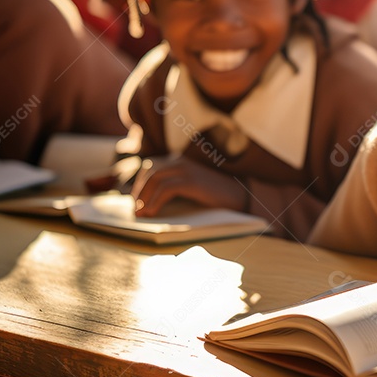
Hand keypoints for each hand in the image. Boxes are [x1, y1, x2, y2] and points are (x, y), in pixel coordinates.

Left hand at [130, 155, 247, 216]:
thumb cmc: (215, 199)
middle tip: (135, 211)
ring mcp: (187, 170)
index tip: (136, 203)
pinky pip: (166, 189)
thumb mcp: (190, 191)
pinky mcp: (192, 180)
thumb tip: (147, 204)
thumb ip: (173, 191)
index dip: (140, 185)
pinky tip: (152, 213)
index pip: (151, 169)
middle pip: (150, 173)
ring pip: (155, 179)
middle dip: (139, 192)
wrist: (240, 197)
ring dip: (144, 197)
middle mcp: (181, 162)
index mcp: (180, 163)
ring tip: (141, 214)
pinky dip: (155, 201)